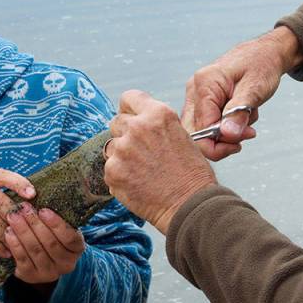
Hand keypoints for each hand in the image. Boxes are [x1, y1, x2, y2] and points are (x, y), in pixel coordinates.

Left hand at [4, 204, 85, 284]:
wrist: (43, 259)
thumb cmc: (52, 234)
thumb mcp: (60, 226)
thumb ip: (56, 216)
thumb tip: (40, 195)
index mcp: (77, 249)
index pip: (69, 237)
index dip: (56, 224)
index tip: (43, 210)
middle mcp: (66, 264)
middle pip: (50, 243)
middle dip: (35, 224)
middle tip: (23, 208)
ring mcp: (49, 273)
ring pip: (35, 250)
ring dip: (22, 231)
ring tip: (13, 216)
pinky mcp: (31, 276)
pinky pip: (22, 259)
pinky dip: (15, 244)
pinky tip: (9, 231)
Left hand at [105, 90, 216, 233]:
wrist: (190, 205)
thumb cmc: (192, 175)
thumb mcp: (182, 136)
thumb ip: (157, 126)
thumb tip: (142, 126)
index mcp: (158, 114)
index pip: (129, 98)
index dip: (130, 110)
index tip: (131, 118)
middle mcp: (137, 127)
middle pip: (116, 122)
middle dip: (125, 135)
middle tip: (140, 153)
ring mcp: (122, 150)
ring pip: (111, 148)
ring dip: (121, 157)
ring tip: (142, 172)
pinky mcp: (113, 171)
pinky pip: (109, 169)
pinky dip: (120, 177)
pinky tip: (138, 184)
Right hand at [181, 26, 301, 160]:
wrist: (265, 53)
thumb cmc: (262, 65)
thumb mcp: (255, 89)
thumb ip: (239, 112)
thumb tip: (226, 135)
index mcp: (204, 84)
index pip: (201, 129)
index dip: (222, 141)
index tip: (246, 137)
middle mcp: (193, 90)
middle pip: (195, 134)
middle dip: (222, 140)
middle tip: (247, 132)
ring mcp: (195, 96)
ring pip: (202, 131)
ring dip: (227, 132)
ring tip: (247, 116)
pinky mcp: (201, 101)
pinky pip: (208, 124)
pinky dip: (226, 126)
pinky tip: (241, 114)